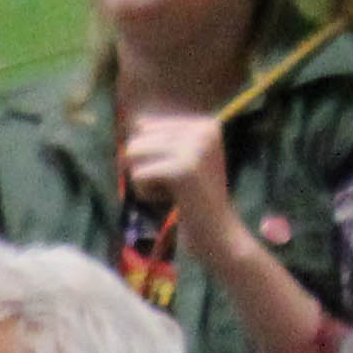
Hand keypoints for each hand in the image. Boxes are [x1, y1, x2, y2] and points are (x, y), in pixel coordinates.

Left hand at [118, 111, 233, 233]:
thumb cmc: (194, 199)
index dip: (149, 156)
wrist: (218, 231)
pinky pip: (138, 175)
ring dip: (143, 180)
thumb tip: (134, 121)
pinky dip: (146, 193)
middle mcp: (204, 129)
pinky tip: (171, 200)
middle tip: (173, 185)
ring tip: (171, 191)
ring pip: (134, 154)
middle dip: (144, 167)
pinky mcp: (184, 169)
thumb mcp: (181, 159)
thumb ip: (160, 139)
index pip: (146, 126)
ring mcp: (195, 148)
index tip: (177, 174)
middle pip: (137, 139)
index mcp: (206, 124)